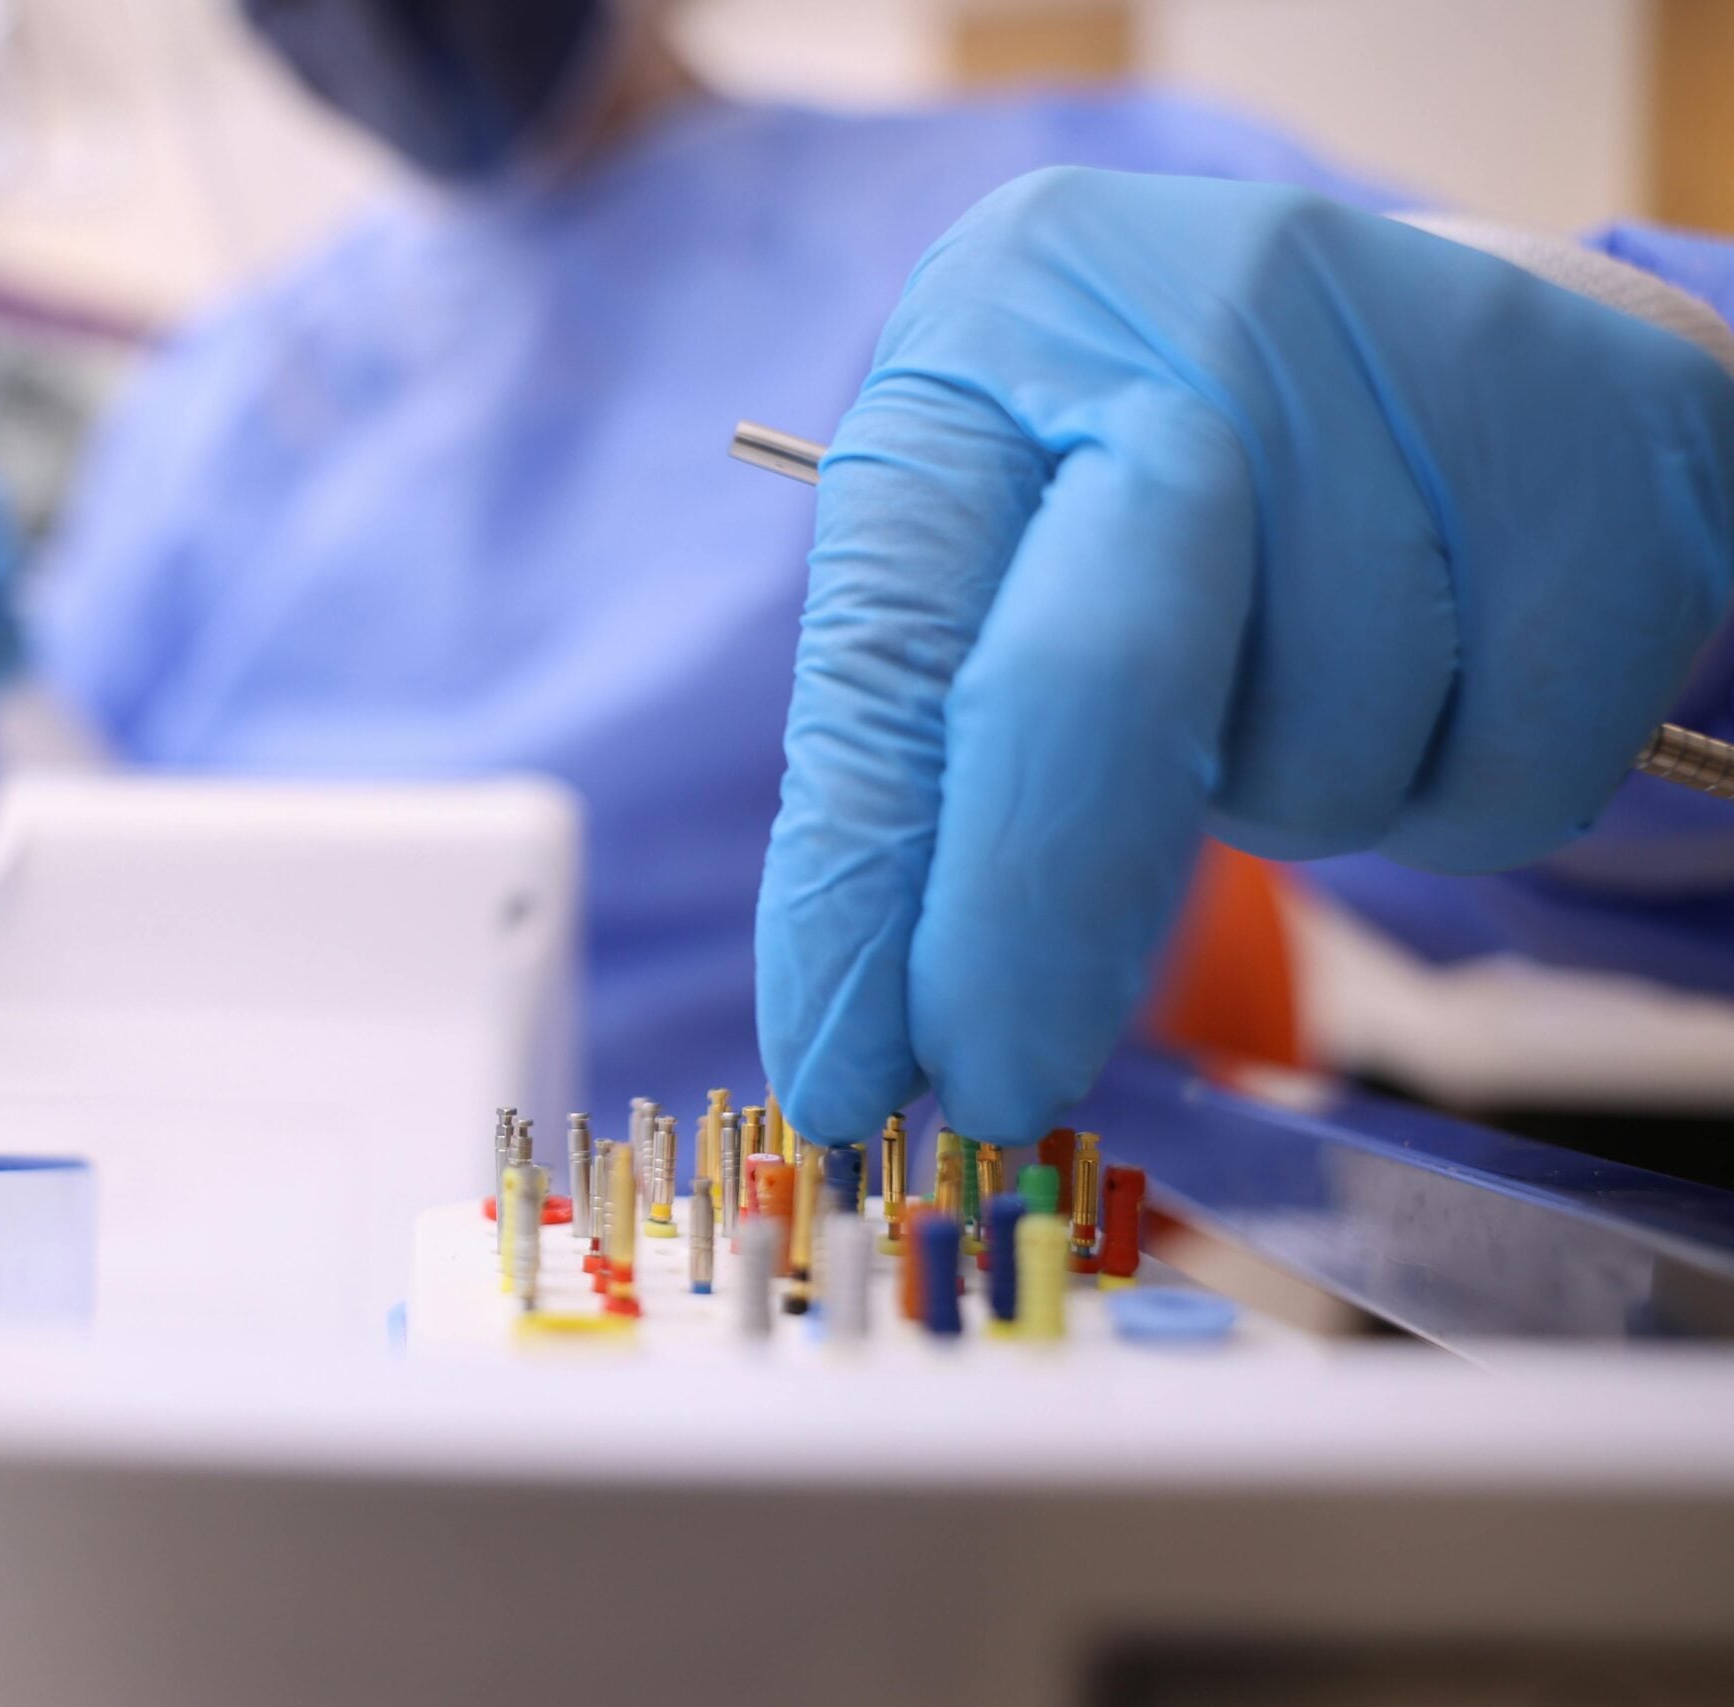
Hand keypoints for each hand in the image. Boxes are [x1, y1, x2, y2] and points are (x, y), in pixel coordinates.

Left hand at [758, 168, 1733, 1142]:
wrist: (1481, 343)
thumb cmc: (1208, 473)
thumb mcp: (1030, 526)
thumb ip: (939, 721)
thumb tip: (873, 1016)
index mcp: (1003, 326)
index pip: (892, 639)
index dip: (861, 881)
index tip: (839, 1070)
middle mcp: (1195, 311)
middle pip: (1087, 685)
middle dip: (1027, 930)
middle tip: (999, 1085)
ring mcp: (1413, 364)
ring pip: (1316, 765)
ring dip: (1292, 809)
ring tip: (1310, 678)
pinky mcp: (1610, 454)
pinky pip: (1497, 788)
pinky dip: (1455, 806)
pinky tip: (1448, 678)